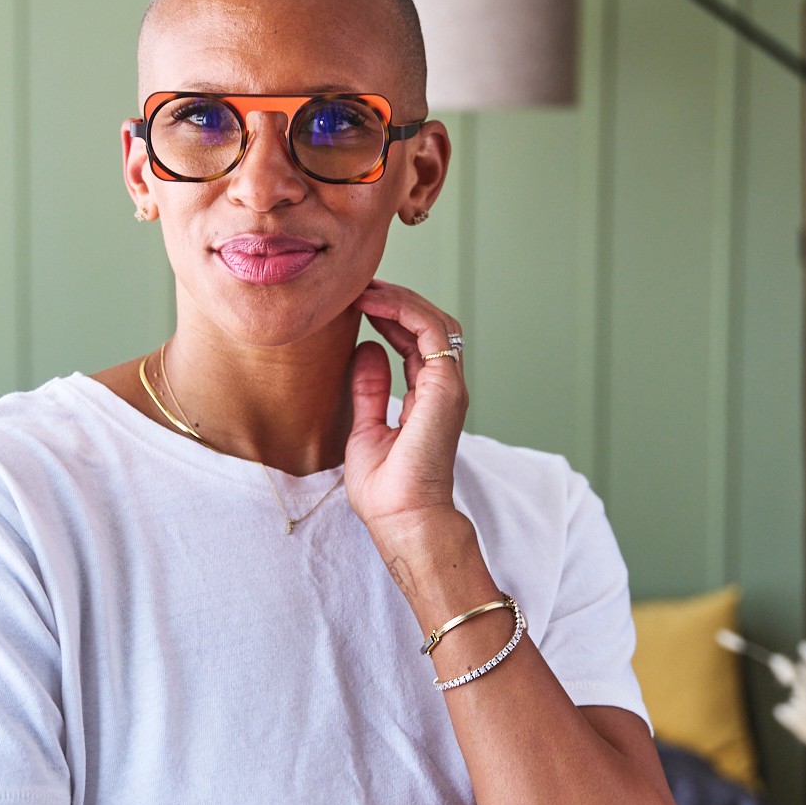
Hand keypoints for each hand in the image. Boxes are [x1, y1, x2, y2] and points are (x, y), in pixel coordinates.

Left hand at [344, 280, 466, 534]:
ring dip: (400, 298)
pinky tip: (374, 302)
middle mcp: (443, 388)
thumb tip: (367, 350)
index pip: (416, 341)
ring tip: (364, 287)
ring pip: (434, 321)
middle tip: (359, 285)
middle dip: (396, 299)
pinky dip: (404, 310)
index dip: (390, 315)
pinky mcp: (445, 388)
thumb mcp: (366, 428)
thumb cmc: (386, 490)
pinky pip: (431, 332)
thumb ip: (369, 389)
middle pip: (429, 325)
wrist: (403, 519)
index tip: (357, 301)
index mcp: (428, 397)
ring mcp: (448, 386)